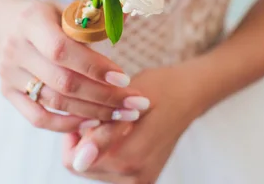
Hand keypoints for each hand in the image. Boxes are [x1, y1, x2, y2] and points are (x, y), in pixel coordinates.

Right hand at [0, 0, 150, 131]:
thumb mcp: (68, 8)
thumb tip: (128, 11)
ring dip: (93, 112)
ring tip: (123, 115)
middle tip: (135, 104)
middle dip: (104, 96)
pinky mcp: (8, 93)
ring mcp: (9, 74)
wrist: (8, 25)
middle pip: (63, 81)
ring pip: (55, 102)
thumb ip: (96, 17)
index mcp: (31, 21)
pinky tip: (93, 122)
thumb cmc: (49, 17)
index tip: (125, 79)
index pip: (62, 50)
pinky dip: (67, 124)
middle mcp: (16, 49)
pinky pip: (39, 117)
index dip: (95, 67)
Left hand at [62, 66, 199, 182]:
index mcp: (132, 158)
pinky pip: (107, 169)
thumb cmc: (159, 88)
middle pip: (81, 166)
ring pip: (91, 168)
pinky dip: (105, 151)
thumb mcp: (128, 100)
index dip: (75, 133)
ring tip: (112, 122)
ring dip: (94, 146)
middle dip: (83, 140)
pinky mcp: (142, 179)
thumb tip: (79, 158)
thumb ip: (103, 130)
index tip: (89, 113)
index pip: (76, 160)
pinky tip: (118, 133)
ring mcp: (140, 180)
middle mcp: (135, 176)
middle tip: (101, 114)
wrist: (188, 96)